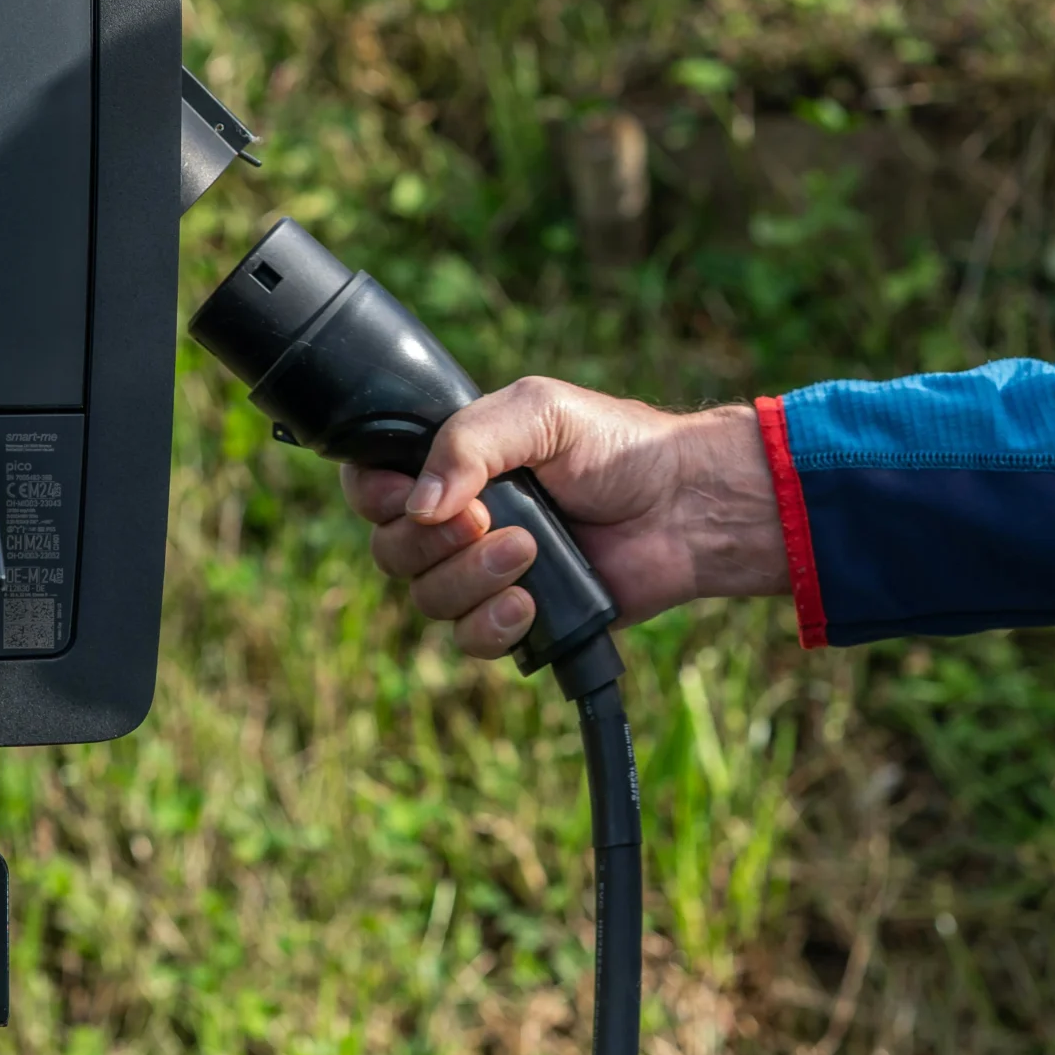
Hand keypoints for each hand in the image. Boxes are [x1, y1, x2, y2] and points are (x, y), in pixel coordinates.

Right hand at [341, 379, 787, 658]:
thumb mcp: (538, 412)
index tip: (412, 496)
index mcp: (450, 465)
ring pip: (427, 600)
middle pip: (390, 551)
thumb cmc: (616, 448)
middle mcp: (457, 521)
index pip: (370, 487)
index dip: (377, 497)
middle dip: (432, 542)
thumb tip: (419, 504)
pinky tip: (529, 604)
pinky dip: (491, 626)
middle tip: (489, 519)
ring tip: (529, 553)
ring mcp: (483, 573)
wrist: (685, 506)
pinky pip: (470, 642)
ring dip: (470, 580)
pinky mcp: (519, 619)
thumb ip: (469, 442)